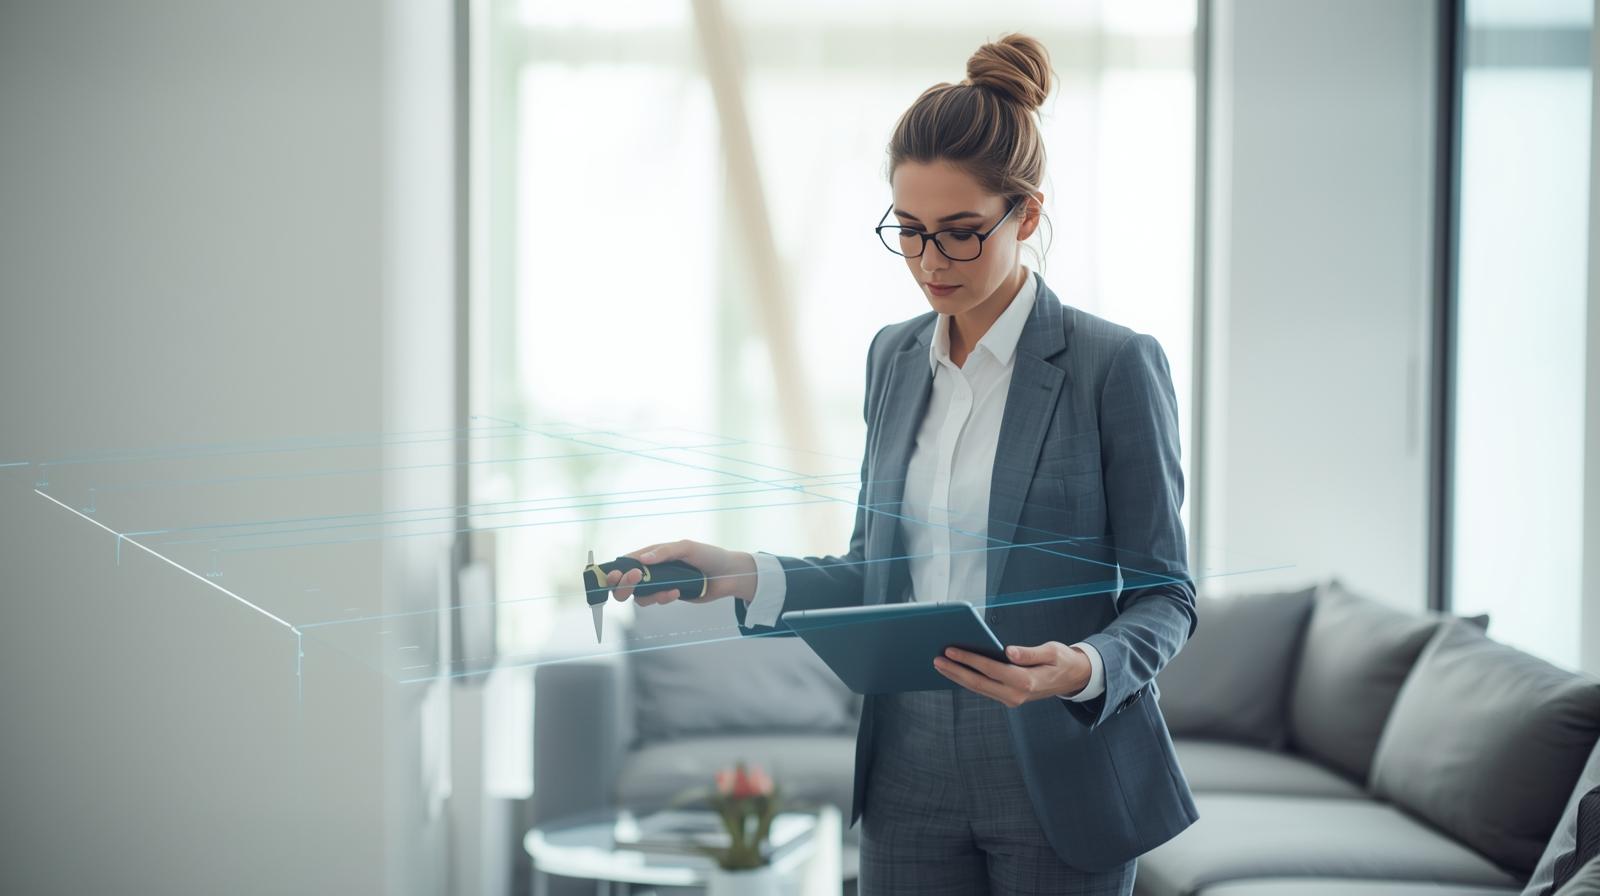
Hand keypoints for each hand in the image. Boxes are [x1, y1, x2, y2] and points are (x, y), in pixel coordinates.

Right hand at [604, 539, 756, 606]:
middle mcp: (653, 568)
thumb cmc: (709, 555)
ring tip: (667, 589)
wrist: (728, 575)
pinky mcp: (668, 595)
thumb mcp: (687, 548)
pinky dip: (662, 598)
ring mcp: (659, 583)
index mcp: (654, 553)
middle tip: (634, 582)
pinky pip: (655, 601)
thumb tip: (643, 560)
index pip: (627, 560)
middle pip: (625, 582)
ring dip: (648, 595)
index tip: (613, 575)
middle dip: (624, 585)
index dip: (616, 569)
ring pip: (638, 595)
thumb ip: (665, 552)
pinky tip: (677, 592)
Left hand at [933, 641, 1091, 706]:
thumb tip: (1008, 652)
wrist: (1073, 678)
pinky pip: (984, 689)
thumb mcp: (1052, 652)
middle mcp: (1017, 694)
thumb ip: (1030, 653)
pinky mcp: (1009, 698)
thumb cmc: (1062, 660)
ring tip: (940, 665)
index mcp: (1027, 681)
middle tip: (936, 659)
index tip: (951, 650)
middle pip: (978, 683)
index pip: (990, 669)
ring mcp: (1012, 699)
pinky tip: (956, 671)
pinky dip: (968, 680)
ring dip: (958, 677)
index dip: (968, 659)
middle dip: (955, 671)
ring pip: (979, 688)